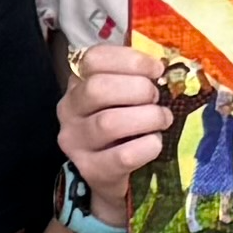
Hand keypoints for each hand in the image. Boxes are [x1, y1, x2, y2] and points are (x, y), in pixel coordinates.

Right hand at [53, 44, 175, 210]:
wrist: (115, 178)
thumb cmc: (125, 130)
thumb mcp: (124, 97)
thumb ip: (136, 74)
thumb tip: (164, 55)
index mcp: (78, 83)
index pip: (93, 59)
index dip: (130, 60)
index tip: (156, 69)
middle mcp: (69, 110)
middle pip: (98, 88)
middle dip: (137, 90)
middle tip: (157, 98)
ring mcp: (75, 142)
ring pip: (109, 122)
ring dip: (147, 118)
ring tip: (162, 120)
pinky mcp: (91, 170)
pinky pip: (123, 155)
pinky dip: (147, 146)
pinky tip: (156, 143)